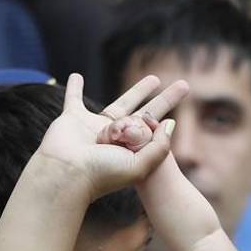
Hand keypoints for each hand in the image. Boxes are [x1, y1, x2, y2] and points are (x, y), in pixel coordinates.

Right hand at [34, 73, 187, 200]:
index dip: (168, 114)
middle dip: (163, 100)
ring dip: (137, 91)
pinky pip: (73, 99)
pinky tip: (76, 76)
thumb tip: (170, 123)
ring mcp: (95, 127)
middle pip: (145, 113)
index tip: (179, 103)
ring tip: (153, 79)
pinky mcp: (73, 118)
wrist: (66, 174)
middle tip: (184, 85)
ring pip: (119, 104)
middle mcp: (117, 138)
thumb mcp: (139, 166)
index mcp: (132, 149)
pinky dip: (73, 88)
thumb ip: (158, 147)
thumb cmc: (102, 173)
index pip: (155, 129)